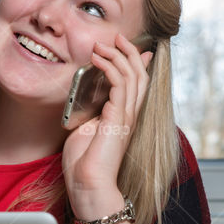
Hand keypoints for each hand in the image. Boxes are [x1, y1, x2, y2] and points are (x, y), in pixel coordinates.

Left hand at [62, 33, 152, 218]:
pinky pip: (119, 85)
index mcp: (124, 117)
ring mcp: (126, 116)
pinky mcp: (118, 118)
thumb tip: (90, 97)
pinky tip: (98, 60)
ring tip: (104, 44)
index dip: (136, 61)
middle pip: (139, 74)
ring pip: (133, 75)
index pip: (137, 83)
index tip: (125, 45)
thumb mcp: (86, 129)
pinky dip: (110, 67)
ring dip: (118, 55)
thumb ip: (92, 112)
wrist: (88, 186)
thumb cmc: (84, 164)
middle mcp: (130, 114)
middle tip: (116, 37)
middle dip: (129, 51)